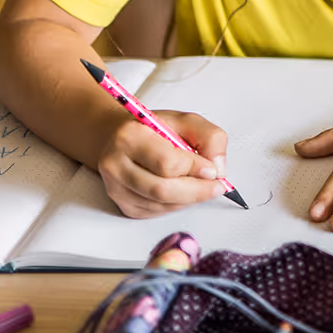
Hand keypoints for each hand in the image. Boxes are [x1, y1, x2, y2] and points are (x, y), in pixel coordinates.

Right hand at [97, 110, 228, 218]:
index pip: (167, 162)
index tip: (213, 169)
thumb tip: (217, 168)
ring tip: (202, 186)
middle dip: (196, 191)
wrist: (121, 139)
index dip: (195, 168)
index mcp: (131, 136)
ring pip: (160, 204)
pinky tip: (183, 191)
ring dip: (188, 199)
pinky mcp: (121, 204)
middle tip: (217, 187)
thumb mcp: (187, 121)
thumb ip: (210, 138)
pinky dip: (176, 204)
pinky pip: (155, 212)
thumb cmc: (155, 129)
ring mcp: (115, 187)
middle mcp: (116, 164)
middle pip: (162, 189)